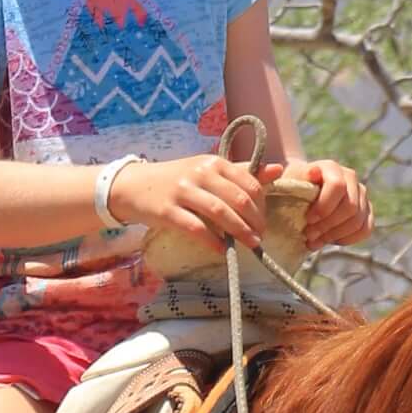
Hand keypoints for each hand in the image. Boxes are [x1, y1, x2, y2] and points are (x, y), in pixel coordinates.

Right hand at [113, 151, 281, 248]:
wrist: (134, 186)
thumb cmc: (177, 180)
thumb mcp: (208, 170)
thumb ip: (241, 172)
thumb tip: (277, 169)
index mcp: (214, 162)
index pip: (249, 184)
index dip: (262, 205)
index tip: (263, 222)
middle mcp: (200, 173)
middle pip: (238, 199)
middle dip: (254, 221)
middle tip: (259, 237)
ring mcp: (183, 191)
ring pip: (220, 213)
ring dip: (239, 232)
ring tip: (250, 245)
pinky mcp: (167, 211)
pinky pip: (196, 228)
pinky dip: (212, 240)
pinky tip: (221, 249)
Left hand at [291, 158, 373, 249]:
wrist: (301, 195)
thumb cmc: (294, 189)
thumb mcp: (290, 182)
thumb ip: (300, 178)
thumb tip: (313, 171)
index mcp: (332, 168)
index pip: (338, 186)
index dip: (324, 207)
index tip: (308, 219)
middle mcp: (351, 178)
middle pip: (350, 207)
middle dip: (328, 225)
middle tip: (309, 235)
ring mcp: (361, 194)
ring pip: (358, 221)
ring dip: (335, 235)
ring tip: (316, 240)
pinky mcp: (366, 211)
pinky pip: (366, 229)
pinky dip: (348, 239)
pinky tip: (331, 240)